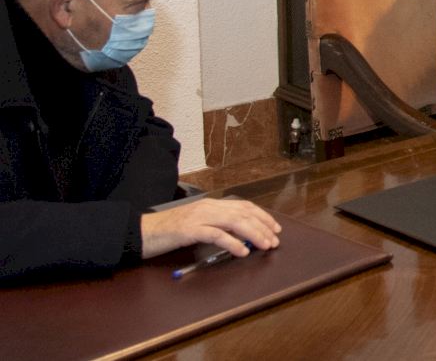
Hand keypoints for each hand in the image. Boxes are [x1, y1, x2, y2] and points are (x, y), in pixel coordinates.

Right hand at [141, 198, 280, 259]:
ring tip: (265, 245)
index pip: (243, 206)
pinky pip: (216, 234)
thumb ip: (216, 225)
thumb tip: (241, 237)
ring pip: (234, 221)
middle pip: (242, 213)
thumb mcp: (196, 224)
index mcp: (210, 204)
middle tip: (274, 240)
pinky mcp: (189, 230)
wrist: (140, 232)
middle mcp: (207, 207)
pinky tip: (243, 251)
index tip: (275, 228)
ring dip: (253, 234)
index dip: (262, 216)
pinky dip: (233, 242)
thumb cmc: (168, 232)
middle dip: (262, 226)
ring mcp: (198, 217)